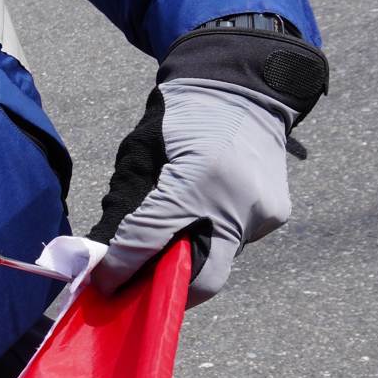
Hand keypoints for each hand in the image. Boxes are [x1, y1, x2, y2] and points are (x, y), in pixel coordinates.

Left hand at [88, 25, 328, 306]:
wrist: (241, 87)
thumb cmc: (180, 117)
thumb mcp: (141, 154)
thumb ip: (125, 206)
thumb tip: (104, 255)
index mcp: (195, 180)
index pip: (149, 239)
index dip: (120, 266)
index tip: (102, 280)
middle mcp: (237, 203)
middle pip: (201, 279)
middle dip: (167, 289)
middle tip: (136, 290)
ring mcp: (263, 212)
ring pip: (218, 261)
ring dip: (188, 261)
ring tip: (163, 249)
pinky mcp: (275, 215)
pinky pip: (235, 241)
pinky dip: (212, 238)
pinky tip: (200, 219)